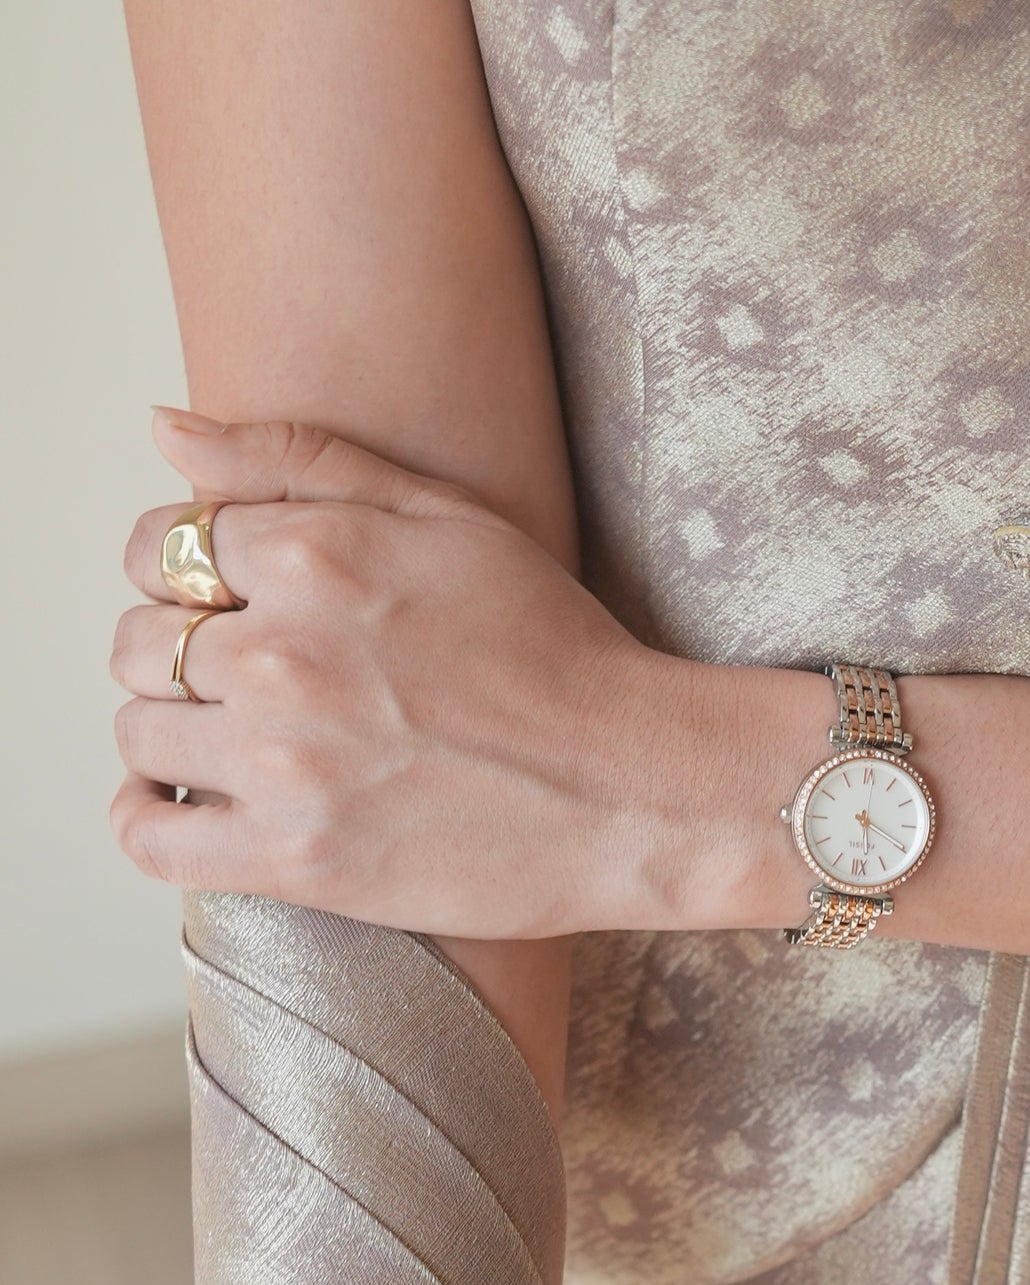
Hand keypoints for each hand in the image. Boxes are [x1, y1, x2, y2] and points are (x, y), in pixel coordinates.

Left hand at [109, 409, 808, 937]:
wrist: (638, 789)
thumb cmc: (557, 653)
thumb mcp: (446, 517)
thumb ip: (296, 462)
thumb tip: (161, 427)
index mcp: (314, 556)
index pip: (158, 547)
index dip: (181, 576)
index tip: (226, 608)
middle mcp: (284, 655)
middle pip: (137, 643)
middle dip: (177, 655)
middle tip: (247, 681)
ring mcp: (285, 763)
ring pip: (138, 734)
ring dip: (171, 735)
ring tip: (235, 743)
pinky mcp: (297, 858)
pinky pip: (148, 836)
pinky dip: (144, 819)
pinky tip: (186, 807)